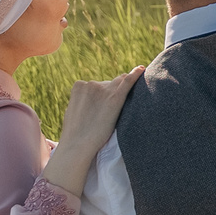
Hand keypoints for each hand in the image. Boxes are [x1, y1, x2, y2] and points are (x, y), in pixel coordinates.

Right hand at [39, 67, 142, 195]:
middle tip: (111, 113)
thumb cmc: (75, 134)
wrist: (77, 145)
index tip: (106, 106)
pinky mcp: (115, 98)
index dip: (104, 95)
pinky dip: (136, 74)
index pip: (97, 85)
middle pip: (109, 84)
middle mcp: (91, 84)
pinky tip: (142, 69)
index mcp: (79, 86)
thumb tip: (90, 102)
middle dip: (112, 94)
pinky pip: (128, 81)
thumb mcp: (73, 111)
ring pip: (119, 84)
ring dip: (120, 93)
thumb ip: (82, 102)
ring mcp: (103, 89)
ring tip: (119, 109)